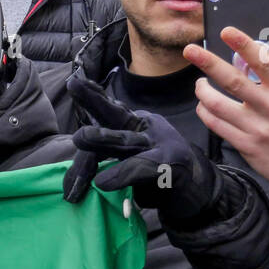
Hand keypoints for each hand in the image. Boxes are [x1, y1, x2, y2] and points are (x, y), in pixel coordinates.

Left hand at [63, 74, 222, 221]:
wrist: (196, 186)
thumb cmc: (156, 169)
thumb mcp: (129, 156)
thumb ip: (107, 152)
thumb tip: (77, 154)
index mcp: (134, 124)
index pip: (109, 110)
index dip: (92, 98)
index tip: (74, 82)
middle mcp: (144, 130)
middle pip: (115, 115)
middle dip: (94, 101)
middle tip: (73, 86)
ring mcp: (157, 146)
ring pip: (125, 141)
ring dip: (102, 139)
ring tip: (81, 137)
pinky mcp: (167, 166)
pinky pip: (140, 169)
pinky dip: (121, 175)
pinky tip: (103, 182)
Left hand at [184, 27, 268, 199]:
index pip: (264, 62)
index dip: (243, 44)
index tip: (226, 31)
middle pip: (234, 81)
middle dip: (208, 63)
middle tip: (189, 50)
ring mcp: (257, 128)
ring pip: (218, 105)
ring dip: (202, 91)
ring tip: (199, 83)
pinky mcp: (245, 145)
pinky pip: (217, 125)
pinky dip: (205, 112)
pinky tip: (204, 104)